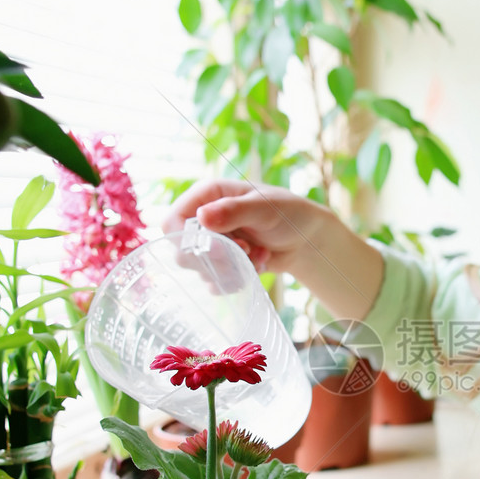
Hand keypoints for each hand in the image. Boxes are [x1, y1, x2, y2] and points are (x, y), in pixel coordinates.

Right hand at [165, 179, 383, 318]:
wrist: (307, 238)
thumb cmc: (288, 213)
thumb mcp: (264, 208)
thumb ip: (234, 211)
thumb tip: (202, 217)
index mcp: (206, 196)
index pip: (172, 222)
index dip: (189, 240)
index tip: (220, 247)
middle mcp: (202, 220)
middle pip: (182, 251)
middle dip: (217, 258)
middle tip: (246, 250)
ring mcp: (210, 244)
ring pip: (199, 270)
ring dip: (232, 268)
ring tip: (259, 255)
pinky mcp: (221, 264)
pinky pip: (214, 282)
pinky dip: (237, 279)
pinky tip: (258, 265)